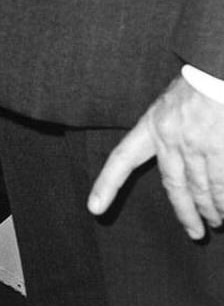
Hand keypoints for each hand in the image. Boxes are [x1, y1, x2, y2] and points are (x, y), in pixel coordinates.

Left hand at [88, 76, 223, 238]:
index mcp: (151, 125)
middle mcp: (169, 138)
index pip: (122, 158)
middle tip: (196, 232)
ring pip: (201, 189)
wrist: (216, 72)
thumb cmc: (196, 90)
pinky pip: (221, 184)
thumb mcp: (169, 107)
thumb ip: (167, 136)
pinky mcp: (219, 149)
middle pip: (174, 187)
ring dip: (211, 210)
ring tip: (217, 221)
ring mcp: (195, 144)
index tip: (94, 208)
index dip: (107, 184)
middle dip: (186, 214)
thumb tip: (180, 174)